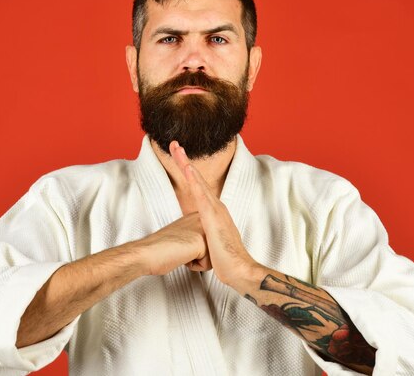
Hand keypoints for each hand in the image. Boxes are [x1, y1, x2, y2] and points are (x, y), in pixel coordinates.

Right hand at [136, 212, 211, 275]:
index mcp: (198, 216)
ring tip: (181, 252)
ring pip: (213, 257)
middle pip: (215, 249)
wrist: (147, 253)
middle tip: (181, 249)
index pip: (211, 242)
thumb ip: (195, 235)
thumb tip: (204, 242)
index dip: (196, 251)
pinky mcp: (202, 241)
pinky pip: (207, 264)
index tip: (181, 245)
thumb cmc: (160, 248)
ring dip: (197, 261)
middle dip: (199, 256)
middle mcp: (202, 219)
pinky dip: (195, 266)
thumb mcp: (183, 235)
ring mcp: (203, 229)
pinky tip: (182, 256)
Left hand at [169, 141, 257, 287]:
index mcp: (214, 211)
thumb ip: (203, 235)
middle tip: (174, 144)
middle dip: (185, 160)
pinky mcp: (213, 217)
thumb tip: (195, 238)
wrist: (239, 269)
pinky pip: (201, 195)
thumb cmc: (224, 259)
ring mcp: (215, 210)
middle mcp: (216, 206)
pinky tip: (188, 169)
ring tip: (177, 149)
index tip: (178, 157)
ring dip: (187, 164)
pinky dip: (194, 180)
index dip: (187, 170)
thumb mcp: (209, 243)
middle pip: (197, 178)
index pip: (197, 186)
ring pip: (198, 181)